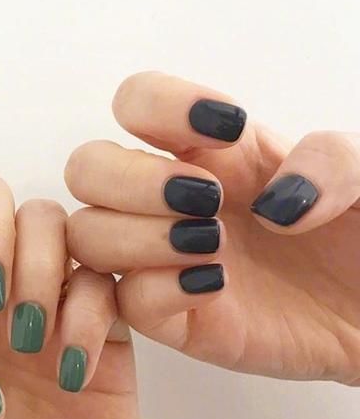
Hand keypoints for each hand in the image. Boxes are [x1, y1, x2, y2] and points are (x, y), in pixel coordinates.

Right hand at [65, 71, 359, 384]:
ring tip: (213, 243)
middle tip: (205, 197)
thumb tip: (275, 204)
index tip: (225, 129)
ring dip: (141, 234)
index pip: (136, 102)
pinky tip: (214, 284)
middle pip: (86, 167)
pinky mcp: (173, 316)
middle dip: (133, 179)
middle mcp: (168, 197)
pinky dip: (157, 288)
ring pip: (87, 233)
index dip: (159, 104)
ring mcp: (163, 256)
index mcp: (205, 148)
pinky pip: (124, 299)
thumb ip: (332, 162)